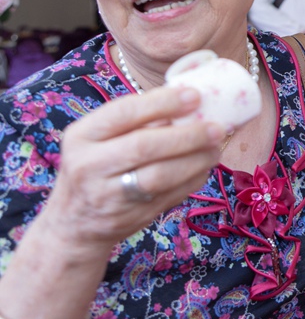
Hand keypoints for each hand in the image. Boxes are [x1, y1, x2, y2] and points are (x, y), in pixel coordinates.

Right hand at [42, 87, 226, 257]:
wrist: (74, 223)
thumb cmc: (97, 166)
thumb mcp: (100, 139)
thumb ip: (138, 120)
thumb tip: (192, 98)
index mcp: (82, 136)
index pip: (124, 113)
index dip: (163, 103)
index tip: (195, 95)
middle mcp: (90, 166)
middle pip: (144, 146)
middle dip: (187, 135)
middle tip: (217, 127)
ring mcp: (108, 195)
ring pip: (160, 176)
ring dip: (196, 160)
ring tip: (215, 147)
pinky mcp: (129, 217)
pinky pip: (170, 195)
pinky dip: (193, 179)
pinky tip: (204, 166)